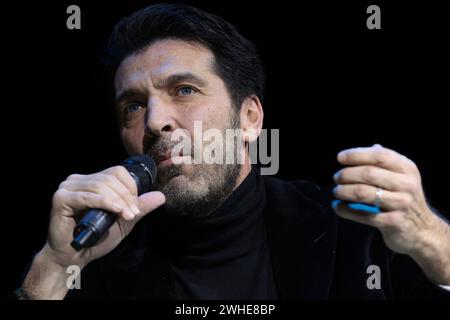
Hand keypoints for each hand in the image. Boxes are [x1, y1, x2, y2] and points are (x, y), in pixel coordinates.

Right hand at [43, 165, 165, 268]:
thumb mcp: (124, 221)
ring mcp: (68, 187)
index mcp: (92, 181)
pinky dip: (105, 202)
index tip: (136, 206)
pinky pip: (87, 196)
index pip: (117, 172)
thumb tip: (161, 196)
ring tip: (127, 215)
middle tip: (133, 213)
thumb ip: (140, 208)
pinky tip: (116, 211)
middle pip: (110, 178)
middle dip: (127, 196)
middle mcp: (78, 180)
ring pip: (101, 185)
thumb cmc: (96, 239)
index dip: (130, 187)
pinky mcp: (60, 198)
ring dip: (118, 200)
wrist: (75, 257)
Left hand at [332, 144, 447, 255]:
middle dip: (347, 174)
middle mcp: (406, 184)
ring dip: (344, 191)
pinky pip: (363, 214)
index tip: (340, 157)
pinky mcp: (393, 222)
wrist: (422, 230)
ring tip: (336, 191)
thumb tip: (365, 149)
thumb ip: (385, 162)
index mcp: (407, 169)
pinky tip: (338, 207)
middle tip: (336, 177)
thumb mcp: (402, 177)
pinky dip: (346, 210)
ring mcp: (401, 204)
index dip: (357, 155)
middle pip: (368, 174)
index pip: (379, 156)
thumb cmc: (404, 198)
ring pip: (363, 193)